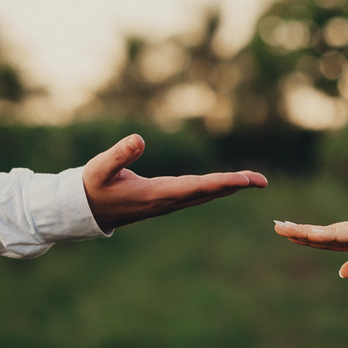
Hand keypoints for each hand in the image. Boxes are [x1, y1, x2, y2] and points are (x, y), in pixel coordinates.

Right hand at [83, 134, 267, 231]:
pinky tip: (230, 183)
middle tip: (261, 180)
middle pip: (207, 193)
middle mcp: (167, 201)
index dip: (219, 183)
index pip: (194, 188)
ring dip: (230, 187)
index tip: (241, 181)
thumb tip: (139, 138)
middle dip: (235, 186)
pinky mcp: (166, 200)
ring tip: (256, 180)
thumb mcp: (100, 168)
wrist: (86, 209)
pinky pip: (198, 193)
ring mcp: (168, 202)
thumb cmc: (92, 186)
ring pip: (205, 194)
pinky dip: (217, 187)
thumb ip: (119, 154)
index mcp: (155, 195)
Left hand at [274, 196, 347, 277]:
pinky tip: (319, 235)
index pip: (329, 241)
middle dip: (300, 231)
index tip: (287, 234)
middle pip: (325, 233)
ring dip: (310, 232)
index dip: (308, 238)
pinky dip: (335, 235)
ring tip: (289, 229)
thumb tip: (340, 273)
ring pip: (333, 232)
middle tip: (276, 227)